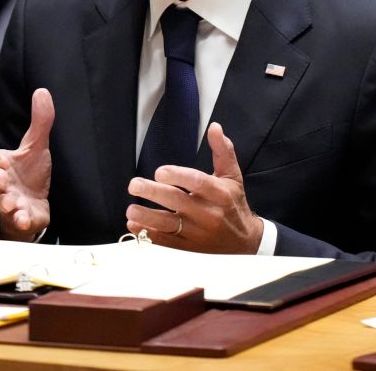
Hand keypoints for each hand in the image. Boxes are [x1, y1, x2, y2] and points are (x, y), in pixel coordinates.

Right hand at [0, 88, 53, 240]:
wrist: (34, 204)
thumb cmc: (30, 174)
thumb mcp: (36, 146)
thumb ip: (40, 121)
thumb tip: (42, 91)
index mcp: (2, 165)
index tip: (2, 158)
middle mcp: (2, 185)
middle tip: (3, 177)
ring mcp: (9, 203)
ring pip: (0, 202)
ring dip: (5, 201)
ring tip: (13, 201)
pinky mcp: (19, 218)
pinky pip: (15, 221)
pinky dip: (18, 220)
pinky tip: (23, 218)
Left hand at [125, 122, 263, 253]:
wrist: (245, 242)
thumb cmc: (234, 204)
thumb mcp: (232, 176)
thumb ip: (222, 151)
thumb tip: (215, 127)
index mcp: (220, 194)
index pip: (198, 182)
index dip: (178, 176)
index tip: (159, 171)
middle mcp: (209, 214)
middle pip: (178, 202)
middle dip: (153, 193)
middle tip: (134, 185)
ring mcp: (198, 234)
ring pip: (169, 226)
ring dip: (147, 218)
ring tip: (130, 210)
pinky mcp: (190, 249)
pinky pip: (166, 243)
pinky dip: (148, 235)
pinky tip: (134, 226)